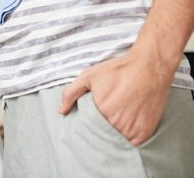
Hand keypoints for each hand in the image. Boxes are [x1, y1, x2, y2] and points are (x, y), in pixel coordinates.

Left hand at [58, 45, 173, 145]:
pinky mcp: (145, 132)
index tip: (91, 119)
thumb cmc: (118, 70)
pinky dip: (129, 137)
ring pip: (117, 140)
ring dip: (114, 134)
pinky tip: (127, 124)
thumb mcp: (89, 76)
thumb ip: (71, 93)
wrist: (149, 67)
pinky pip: (132, 144)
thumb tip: (61, 111)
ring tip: (117, 119)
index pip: (88, 128)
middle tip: (105, 118)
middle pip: (103, 135)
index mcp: (100, 112)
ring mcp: (132, 130)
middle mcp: (116, 124)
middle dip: (100, 130)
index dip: (88, 125)